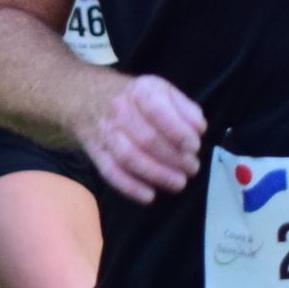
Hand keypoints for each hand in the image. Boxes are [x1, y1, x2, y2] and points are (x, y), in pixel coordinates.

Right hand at [72, 73, 205, 203]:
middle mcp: (119, 110)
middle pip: (146, 138)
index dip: (178, 132)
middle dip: (173, 158)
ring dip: (156, 174)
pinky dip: (130, 187)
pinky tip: (150, 196)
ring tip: (179, 183)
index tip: (194, 146)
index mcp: (140, 91)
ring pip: (128, 157)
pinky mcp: (96, 152)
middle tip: (192, 168)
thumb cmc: (137, 99)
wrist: (89, 98)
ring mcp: (105, 132)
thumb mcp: (164, 91)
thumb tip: (199, 128)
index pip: (158, 111)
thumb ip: (185, 108)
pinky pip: (110, 172)